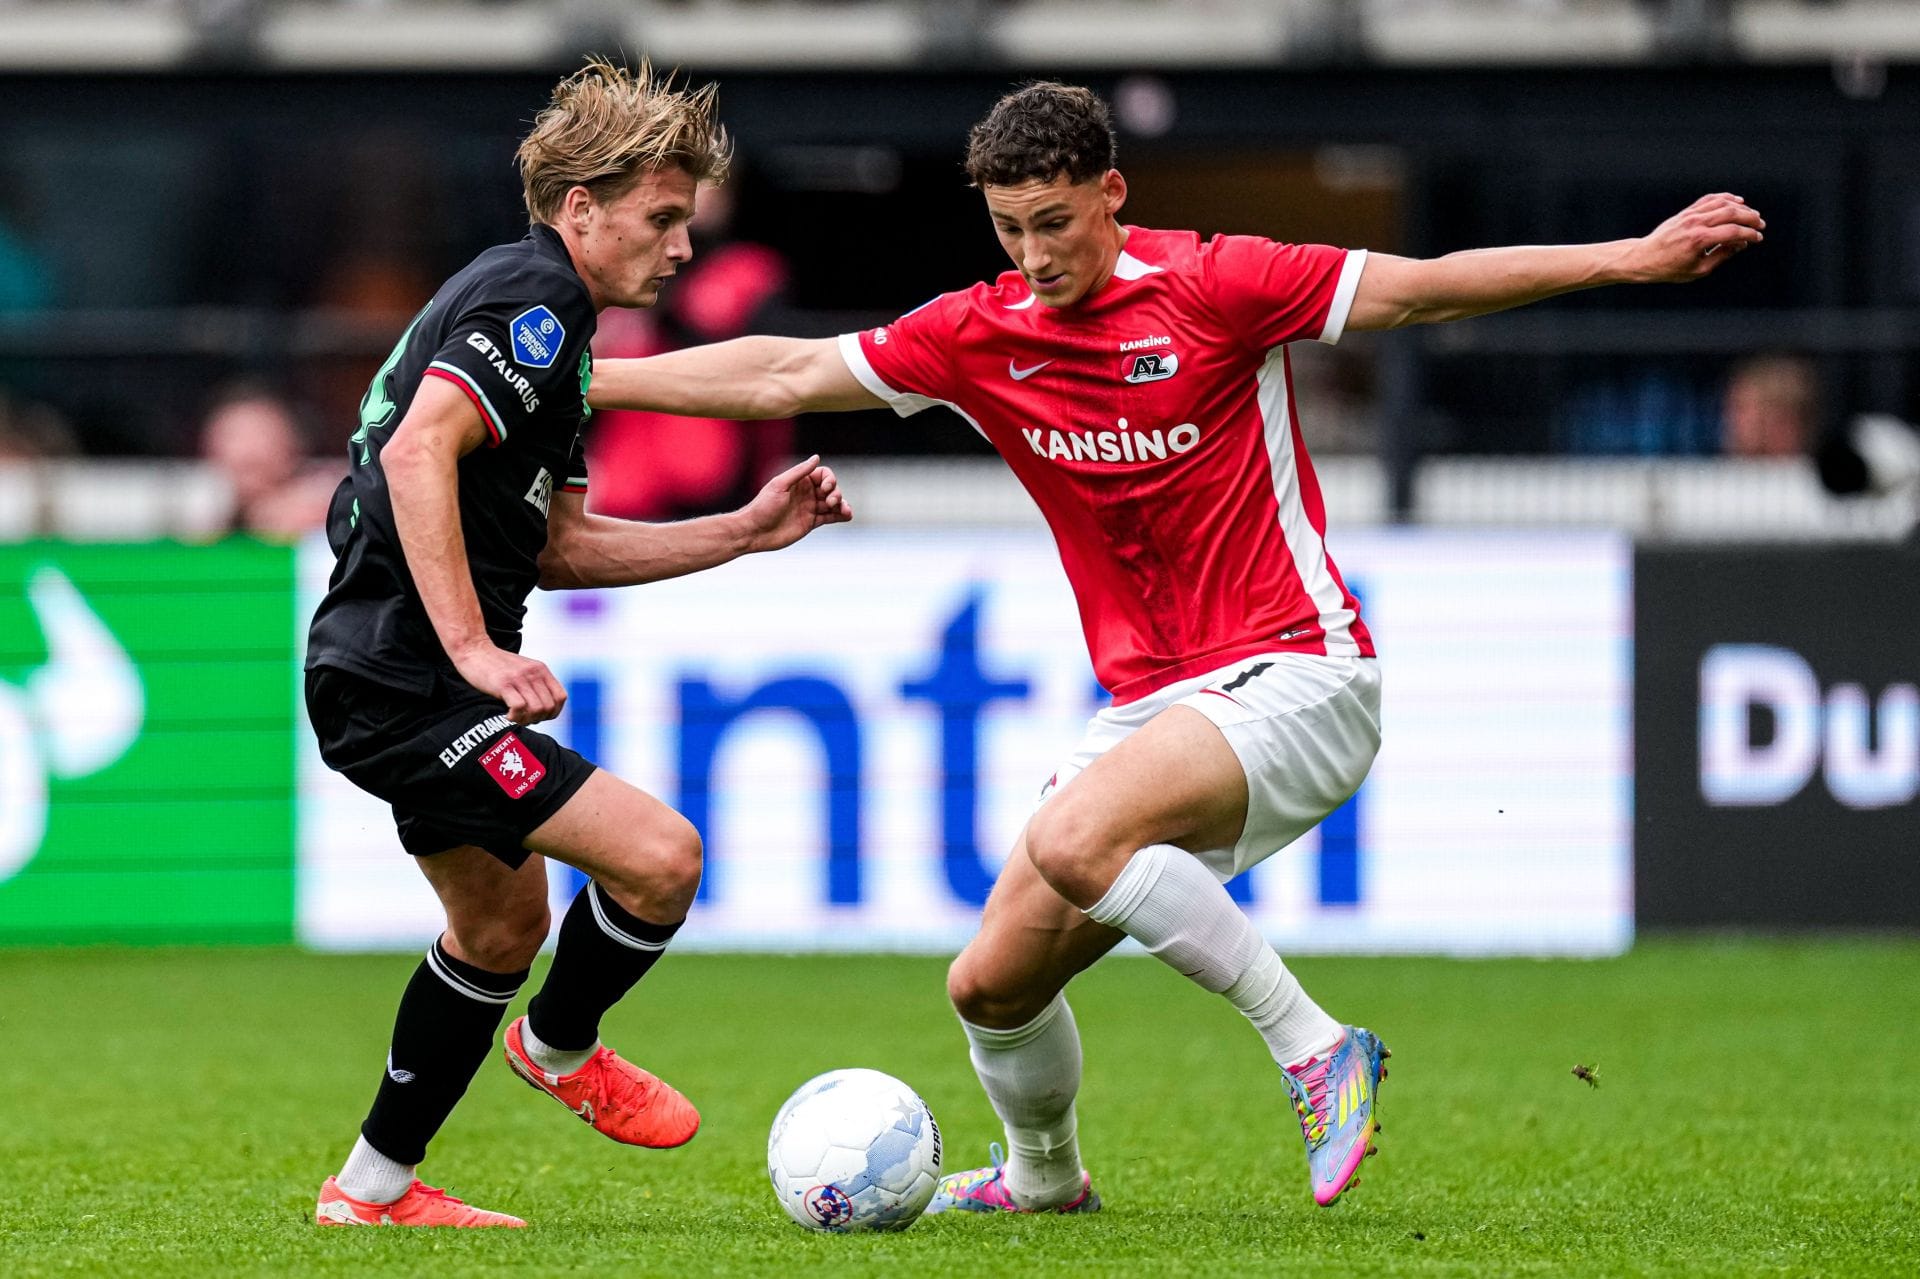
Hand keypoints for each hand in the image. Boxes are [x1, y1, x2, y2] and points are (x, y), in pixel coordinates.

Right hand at [450, 643, 565, 724]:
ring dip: (526, 719)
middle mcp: (534, 673)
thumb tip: (544, 708)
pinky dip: (515, 716)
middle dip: (538, 719)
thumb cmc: (497, 664)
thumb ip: (535, 683)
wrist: (474, 650)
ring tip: (514, 717)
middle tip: (523, 718)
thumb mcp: (523, 669)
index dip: (553, 712)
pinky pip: (519, 707)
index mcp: (541, 669)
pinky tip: (507, 715)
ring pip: (536, 709)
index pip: (561, 697)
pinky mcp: (504, 684)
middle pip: (548, 707)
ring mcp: (519, 678)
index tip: (539, 716)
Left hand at [741, 454, 852, 551]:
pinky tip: (847, 515)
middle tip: (830, 501)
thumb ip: (799, 472)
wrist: (755, 532)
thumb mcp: (780, 485)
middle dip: (836, 493)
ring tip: (844, 510)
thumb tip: (817, 457)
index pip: (823, 474)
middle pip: (831, 489)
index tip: (826, 487)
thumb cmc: (763, 507)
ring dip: (842, 504)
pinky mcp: (811, 523)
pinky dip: (840, 515)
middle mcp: (806, 493)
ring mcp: (809, 508)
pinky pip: (830, 517)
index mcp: (799, 482)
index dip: (829, 479)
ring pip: (833, 503)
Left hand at [1630, 193, 1765, 282]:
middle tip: (1760, 224)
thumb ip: (1722, 255)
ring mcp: (1690, 215)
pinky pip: (1709, 199)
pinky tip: (1736, 202)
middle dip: (1750, 218)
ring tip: (1752, 214)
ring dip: (1740, 207)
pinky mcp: (1686, 212)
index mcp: (1699, 239)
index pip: (1733, 231)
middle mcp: (1695, 223)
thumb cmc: (1669, 268)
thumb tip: (1740, 245)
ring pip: (1722, 203)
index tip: (1758, 238)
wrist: (1644, 258)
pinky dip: (1724, 198)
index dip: (1749, 234)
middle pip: (1731, 213)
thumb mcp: (1698, 270)